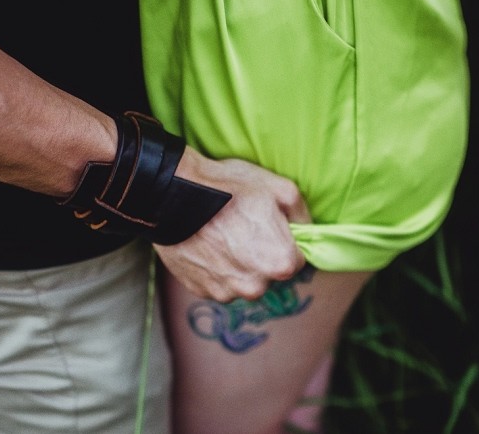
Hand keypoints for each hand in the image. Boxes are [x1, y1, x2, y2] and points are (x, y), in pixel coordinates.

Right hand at [154, 149, 310, 301]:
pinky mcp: (200, 290)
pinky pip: (216, 282)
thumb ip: (301, 213)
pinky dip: (214, 267)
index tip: (268, 226)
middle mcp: (255, 286)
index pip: (295, 260)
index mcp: (280, 263)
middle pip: (267, 274)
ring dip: (236, 264)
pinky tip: (206, 244)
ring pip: (241, 280)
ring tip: (221, 235)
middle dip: (260, 255)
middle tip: (242, 227)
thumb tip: (306, 228)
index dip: (283, 240)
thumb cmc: (227, 188)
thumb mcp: (278, 187)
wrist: (172, 194)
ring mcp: (225, 291)